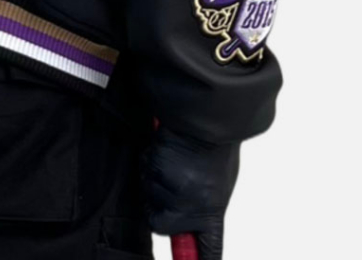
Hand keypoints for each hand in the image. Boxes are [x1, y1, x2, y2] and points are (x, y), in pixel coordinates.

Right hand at [143, 126, 239, 258]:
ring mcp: (174, 189)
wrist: (207, 116)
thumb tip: (188, 231)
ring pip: (149, 195)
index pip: (208, 251)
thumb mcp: (216, 184)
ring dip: (155, 179)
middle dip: (158, 204)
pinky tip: (165, 152)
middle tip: (173, 182)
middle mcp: (194, 207)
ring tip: (174, 161)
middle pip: (160, 224)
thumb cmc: (214, 148)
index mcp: (213, 212)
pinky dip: (150, 163)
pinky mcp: (158, 170)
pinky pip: (144, 173)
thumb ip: (202, 208)